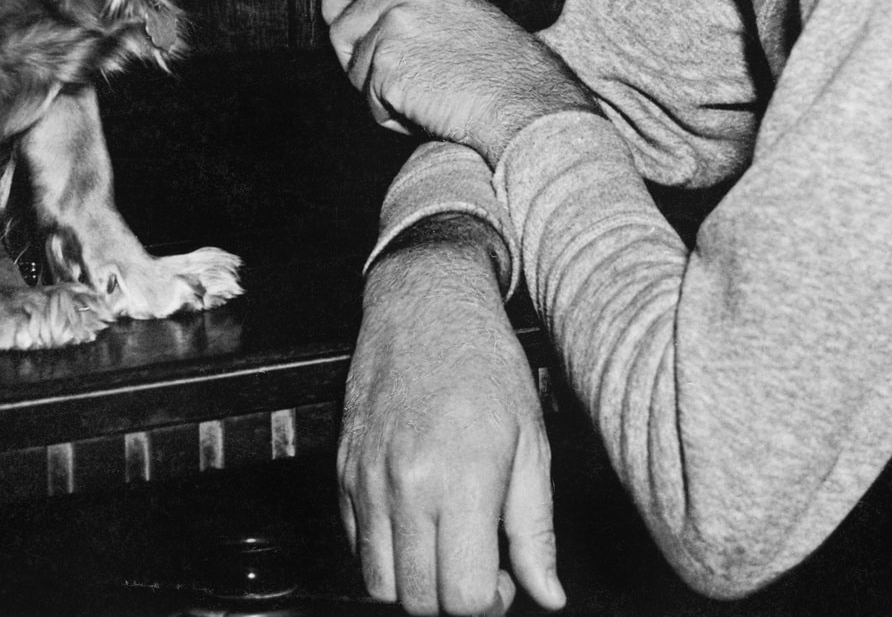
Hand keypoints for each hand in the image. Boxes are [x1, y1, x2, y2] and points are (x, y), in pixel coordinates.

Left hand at [321, 0, 594, 165]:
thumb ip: (411, 6)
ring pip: (355, 72)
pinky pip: (370, 104)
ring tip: (429, 93)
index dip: (335, 0)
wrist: (523, 100)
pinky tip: (430, 109)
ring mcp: (392, 30)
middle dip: (360, 62)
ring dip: (382, 95)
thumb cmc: (503, 67)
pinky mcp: (386, 67)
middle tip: (401, 78)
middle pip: (340, 30)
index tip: (339, 20)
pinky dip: (394, 117)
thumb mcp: (459, 12)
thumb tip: (364, 22)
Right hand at [338, 216, 565, 614]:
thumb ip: (536, 530)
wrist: (424, 305)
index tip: (502, 580)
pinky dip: (384, 552)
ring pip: (377, 583)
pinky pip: (355, 545)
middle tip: (478, 564)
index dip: (487, 603)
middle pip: (417, 599)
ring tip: (446, 546)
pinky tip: (417, 521)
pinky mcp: (343, 470)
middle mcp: (405, 486)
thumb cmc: (484, 363)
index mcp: (460, 480)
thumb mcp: (531, 443)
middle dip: (452, 598)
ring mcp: (367, 479)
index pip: (461, 597)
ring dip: (414, 582)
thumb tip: (548, 594)